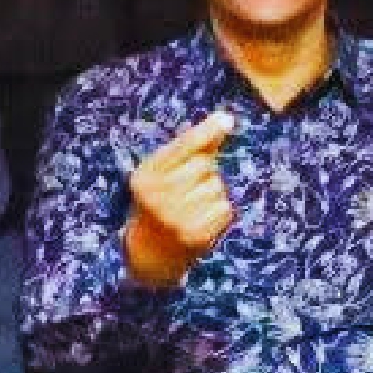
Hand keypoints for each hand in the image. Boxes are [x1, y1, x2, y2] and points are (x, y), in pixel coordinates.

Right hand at [122, 108, 234, 286]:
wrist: (150, 252)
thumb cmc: (160, 200)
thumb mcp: (163, 173)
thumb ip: (191, 147)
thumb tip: (225, 120)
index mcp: (145, 177)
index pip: (181, 147)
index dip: (205, 132)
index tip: (227, 119)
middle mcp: (157, 197)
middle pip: (204, 165)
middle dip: (204, 171)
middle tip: (189, 187)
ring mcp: (176, 218)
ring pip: (217, 187)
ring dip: (212, 192)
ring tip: (193, 205)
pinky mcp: (196, 236)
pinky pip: (224, 208)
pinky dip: (219, 211)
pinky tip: (202, 219)